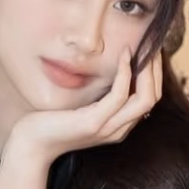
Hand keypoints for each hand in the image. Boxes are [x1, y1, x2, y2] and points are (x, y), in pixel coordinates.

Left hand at [6, 46, 162, 164]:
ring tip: (142, 47)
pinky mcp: (94, 123)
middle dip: (156, 69)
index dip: (155, 73)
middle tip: (152, 43)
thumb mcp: (81, 107)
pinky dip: (125, 73)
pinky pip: (120, 96)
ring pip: (146, 99)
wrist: (32, 144)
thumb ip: (98, 96)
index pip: (149, 99)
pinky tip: (123, 56)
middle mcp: (118, 130)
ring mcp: (108, 128)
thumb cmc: (52, 122)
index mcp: (118, 126)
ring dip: (148, 69)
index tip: (151, 50)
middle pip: (153, 98)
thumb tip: (107, 70)